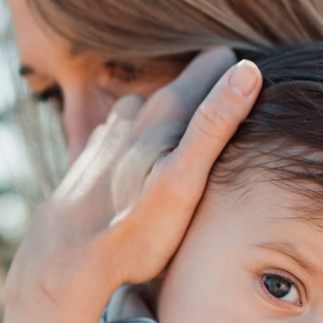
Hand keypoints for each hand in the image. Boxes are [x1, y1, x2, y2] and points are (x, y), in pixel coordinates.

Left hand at [5, 50, 259, 321]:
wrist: (64, 258)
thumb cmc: (132, 229)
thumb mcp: (185, 180)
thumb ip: (216, 123)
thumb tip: (248, 69)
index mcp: (165, 108)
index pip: (218, 63)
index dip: (240, 81)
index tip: (258, 110)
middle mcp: (136, 108)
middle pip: (189, 88)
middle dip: (210, 104)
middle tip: (227, 147)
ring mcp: (112, 127)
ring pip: (159, 112)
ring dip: (176, 129)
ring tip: (187, 168)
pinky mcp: (96, 150)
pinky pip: (134, 135)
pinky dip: (149, 148)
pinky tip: (150, 179)